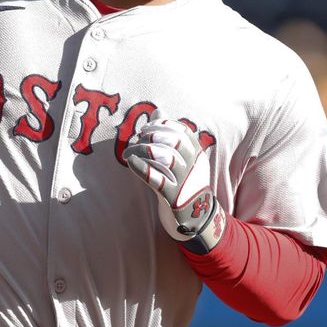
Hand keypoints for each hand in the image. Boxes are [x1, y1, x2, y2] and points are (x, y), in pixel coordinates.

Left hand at [123, 112, 225, 254]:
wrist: (196, 215)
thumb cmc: (184, 181)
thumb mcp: (182, 157)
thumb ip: (169, 134)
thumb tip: (158, 110)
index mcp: (197, 153)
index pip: (181, 130)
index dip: (161, 125)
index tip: (146, 128)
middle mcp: (194, 165)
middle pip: (173, 142)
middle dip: (150, 137)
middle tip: (136, 140)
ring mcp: (184, 181)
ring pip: (164, 158)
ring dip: (142, 151)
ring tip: (128, 153)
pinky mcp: (173, 197)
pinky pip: (155, 179)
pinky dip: (141, 168)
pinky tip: (131, 162)